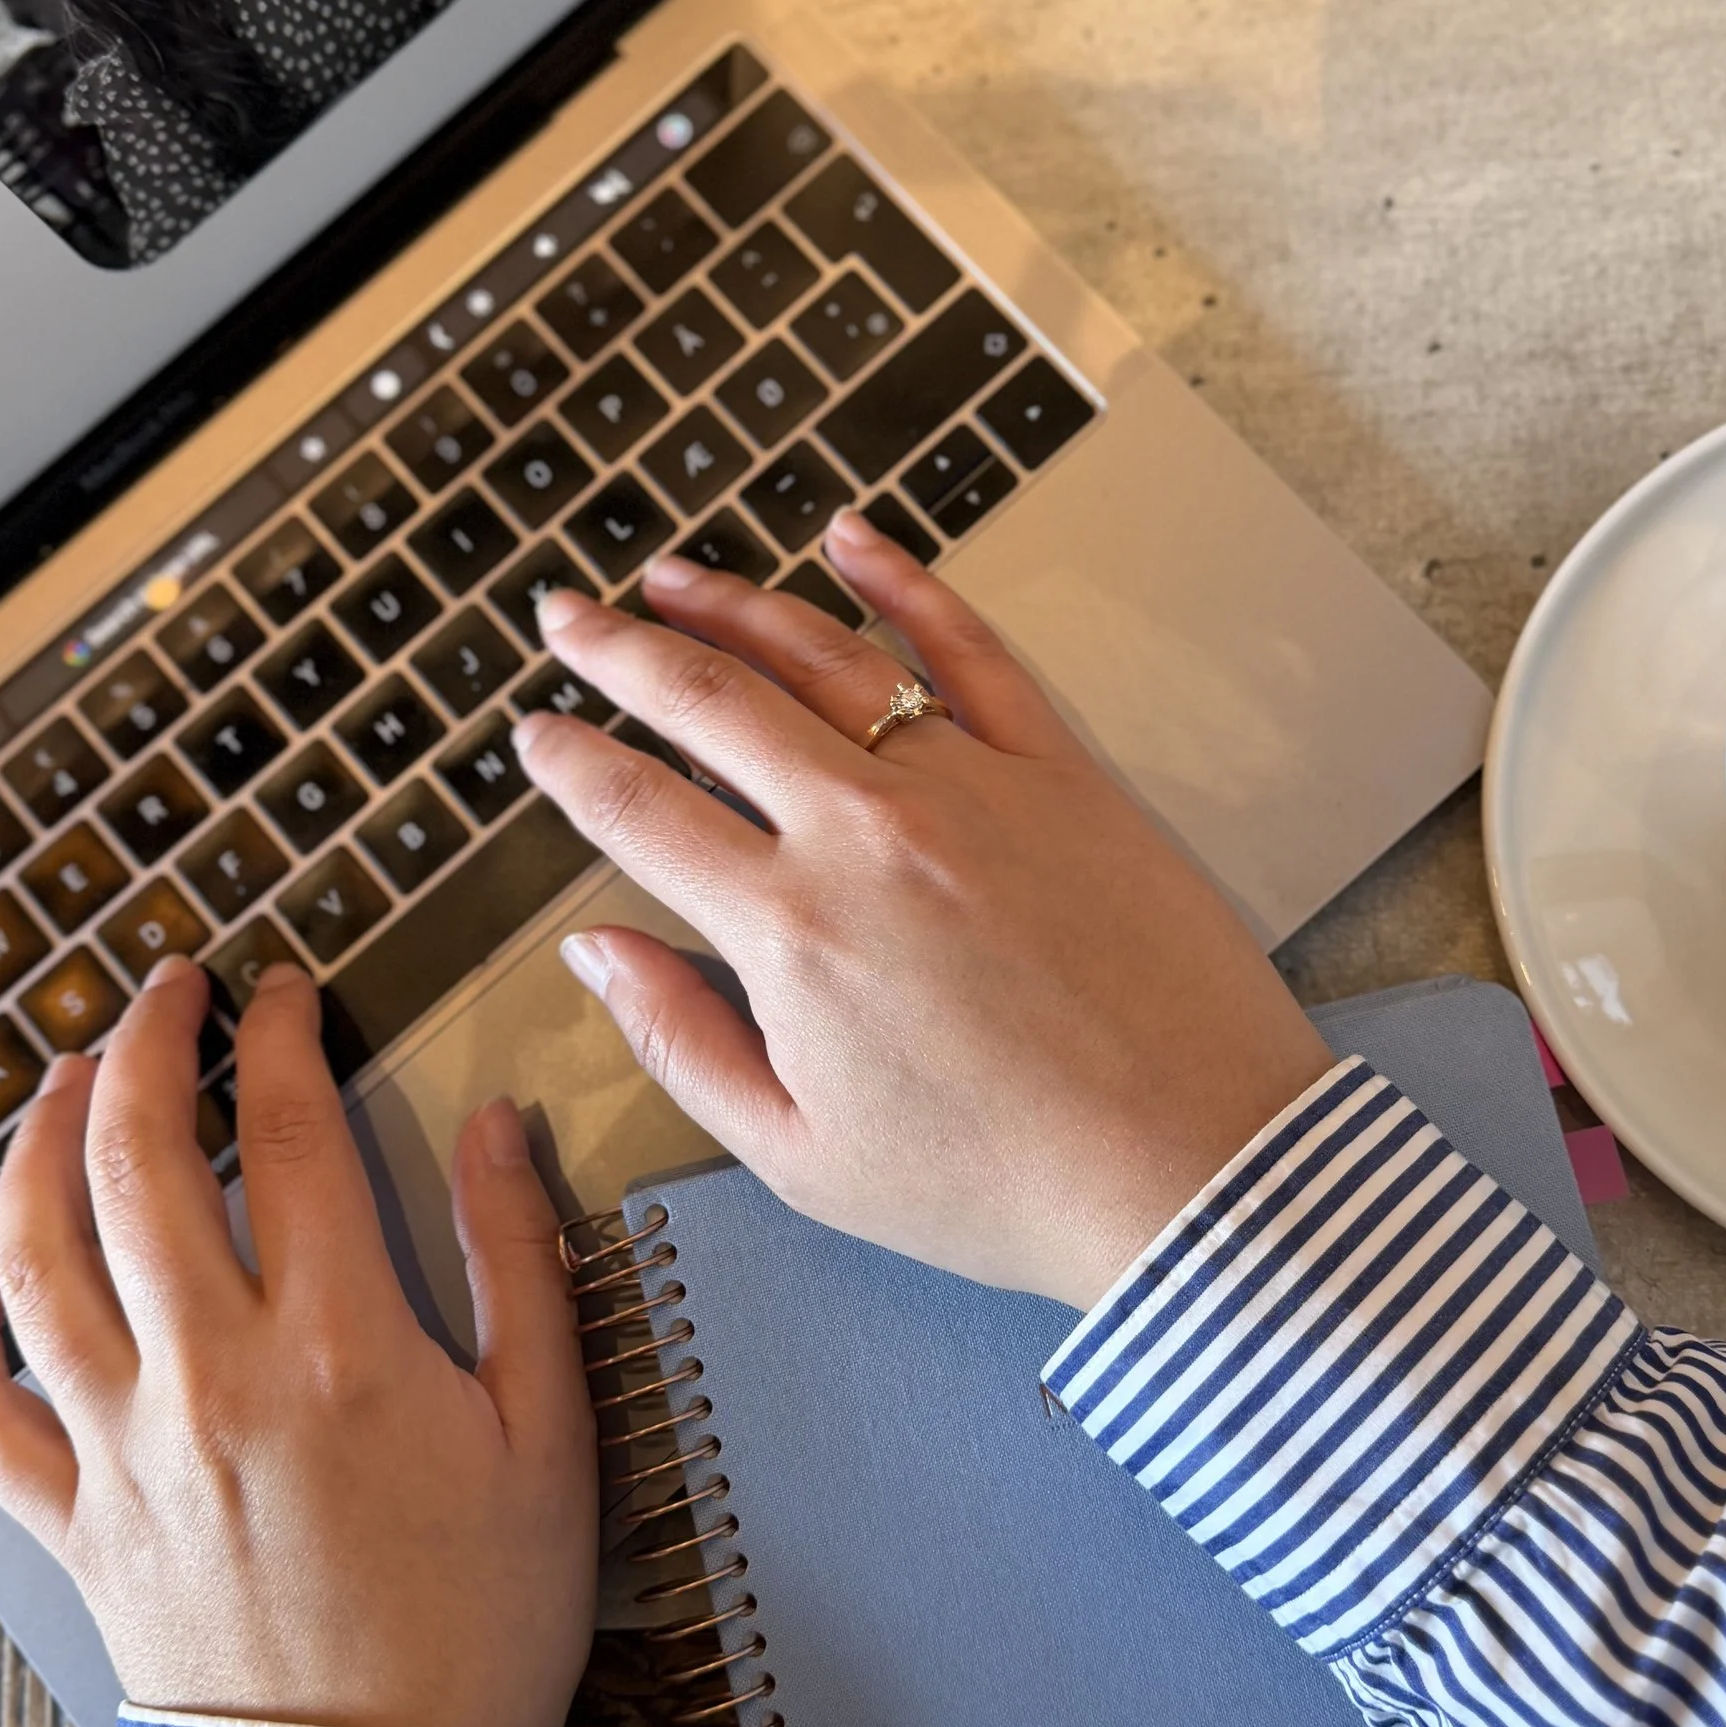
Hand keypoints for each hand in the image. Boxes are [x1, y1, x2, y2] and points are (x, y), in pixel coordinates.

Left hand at [0, 961, 596, 1726]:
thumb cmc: (483, 1625)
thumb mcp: (552, 1436)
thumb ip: (523, 1265)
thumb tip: (499, 1127)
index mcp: (341, 1347)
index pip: (288, 1132)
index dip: (279, 1035)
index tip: (283, 989)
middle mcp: (212, 1378)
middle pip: (137, 1160)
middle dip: (142, 1044)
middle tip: (163, 989)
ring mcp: (126, 1450)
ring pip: (38, 1257)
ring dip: (37, 1144)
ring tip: (64, 1080)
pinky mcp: (77, 1524)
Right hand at [512, 514, 1333, 1309]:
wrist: (1191, 1169)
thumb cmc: (998, 1186)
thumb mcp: (799, 1156)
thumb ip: (680, 1042)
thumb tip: (598, 953)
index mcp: (787, 932)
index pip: (638, 812)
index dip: (569, 763)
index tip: (534, 734)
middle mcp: (864, 833)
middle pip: (711, 702)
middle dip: (618, 649)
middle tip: (565, 616)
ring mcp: (969, 787)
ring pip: (825, 657)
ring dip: (732, 604)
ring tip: (670, 579)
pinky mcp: (1062, 772)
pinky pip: (969, 650)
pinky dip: (905, 584)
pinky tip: (853, 540)